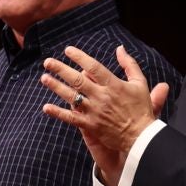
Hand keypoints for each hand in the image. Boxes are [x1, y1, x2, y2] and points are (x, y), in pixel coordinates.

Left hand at [40, 46, 169, 185]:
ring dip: (56, 87)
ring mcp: (95, 111)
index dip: (79, 57)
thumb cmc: (141, 109)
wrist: (141, 137)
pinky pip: (71, 118)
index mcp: (114, 85)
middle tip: (48, 62)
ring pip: (72, 96)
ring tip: (44, 78)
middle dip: (61, 69)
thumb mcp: (140, 83)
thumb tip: (120, 48)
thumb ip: (129, 64)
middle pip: (77, 80)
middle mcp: (102, 96)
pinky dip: (58, 113)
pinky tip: (46, 107)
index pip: (93, 67)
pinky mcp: (91, 125)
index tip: (67, 50)